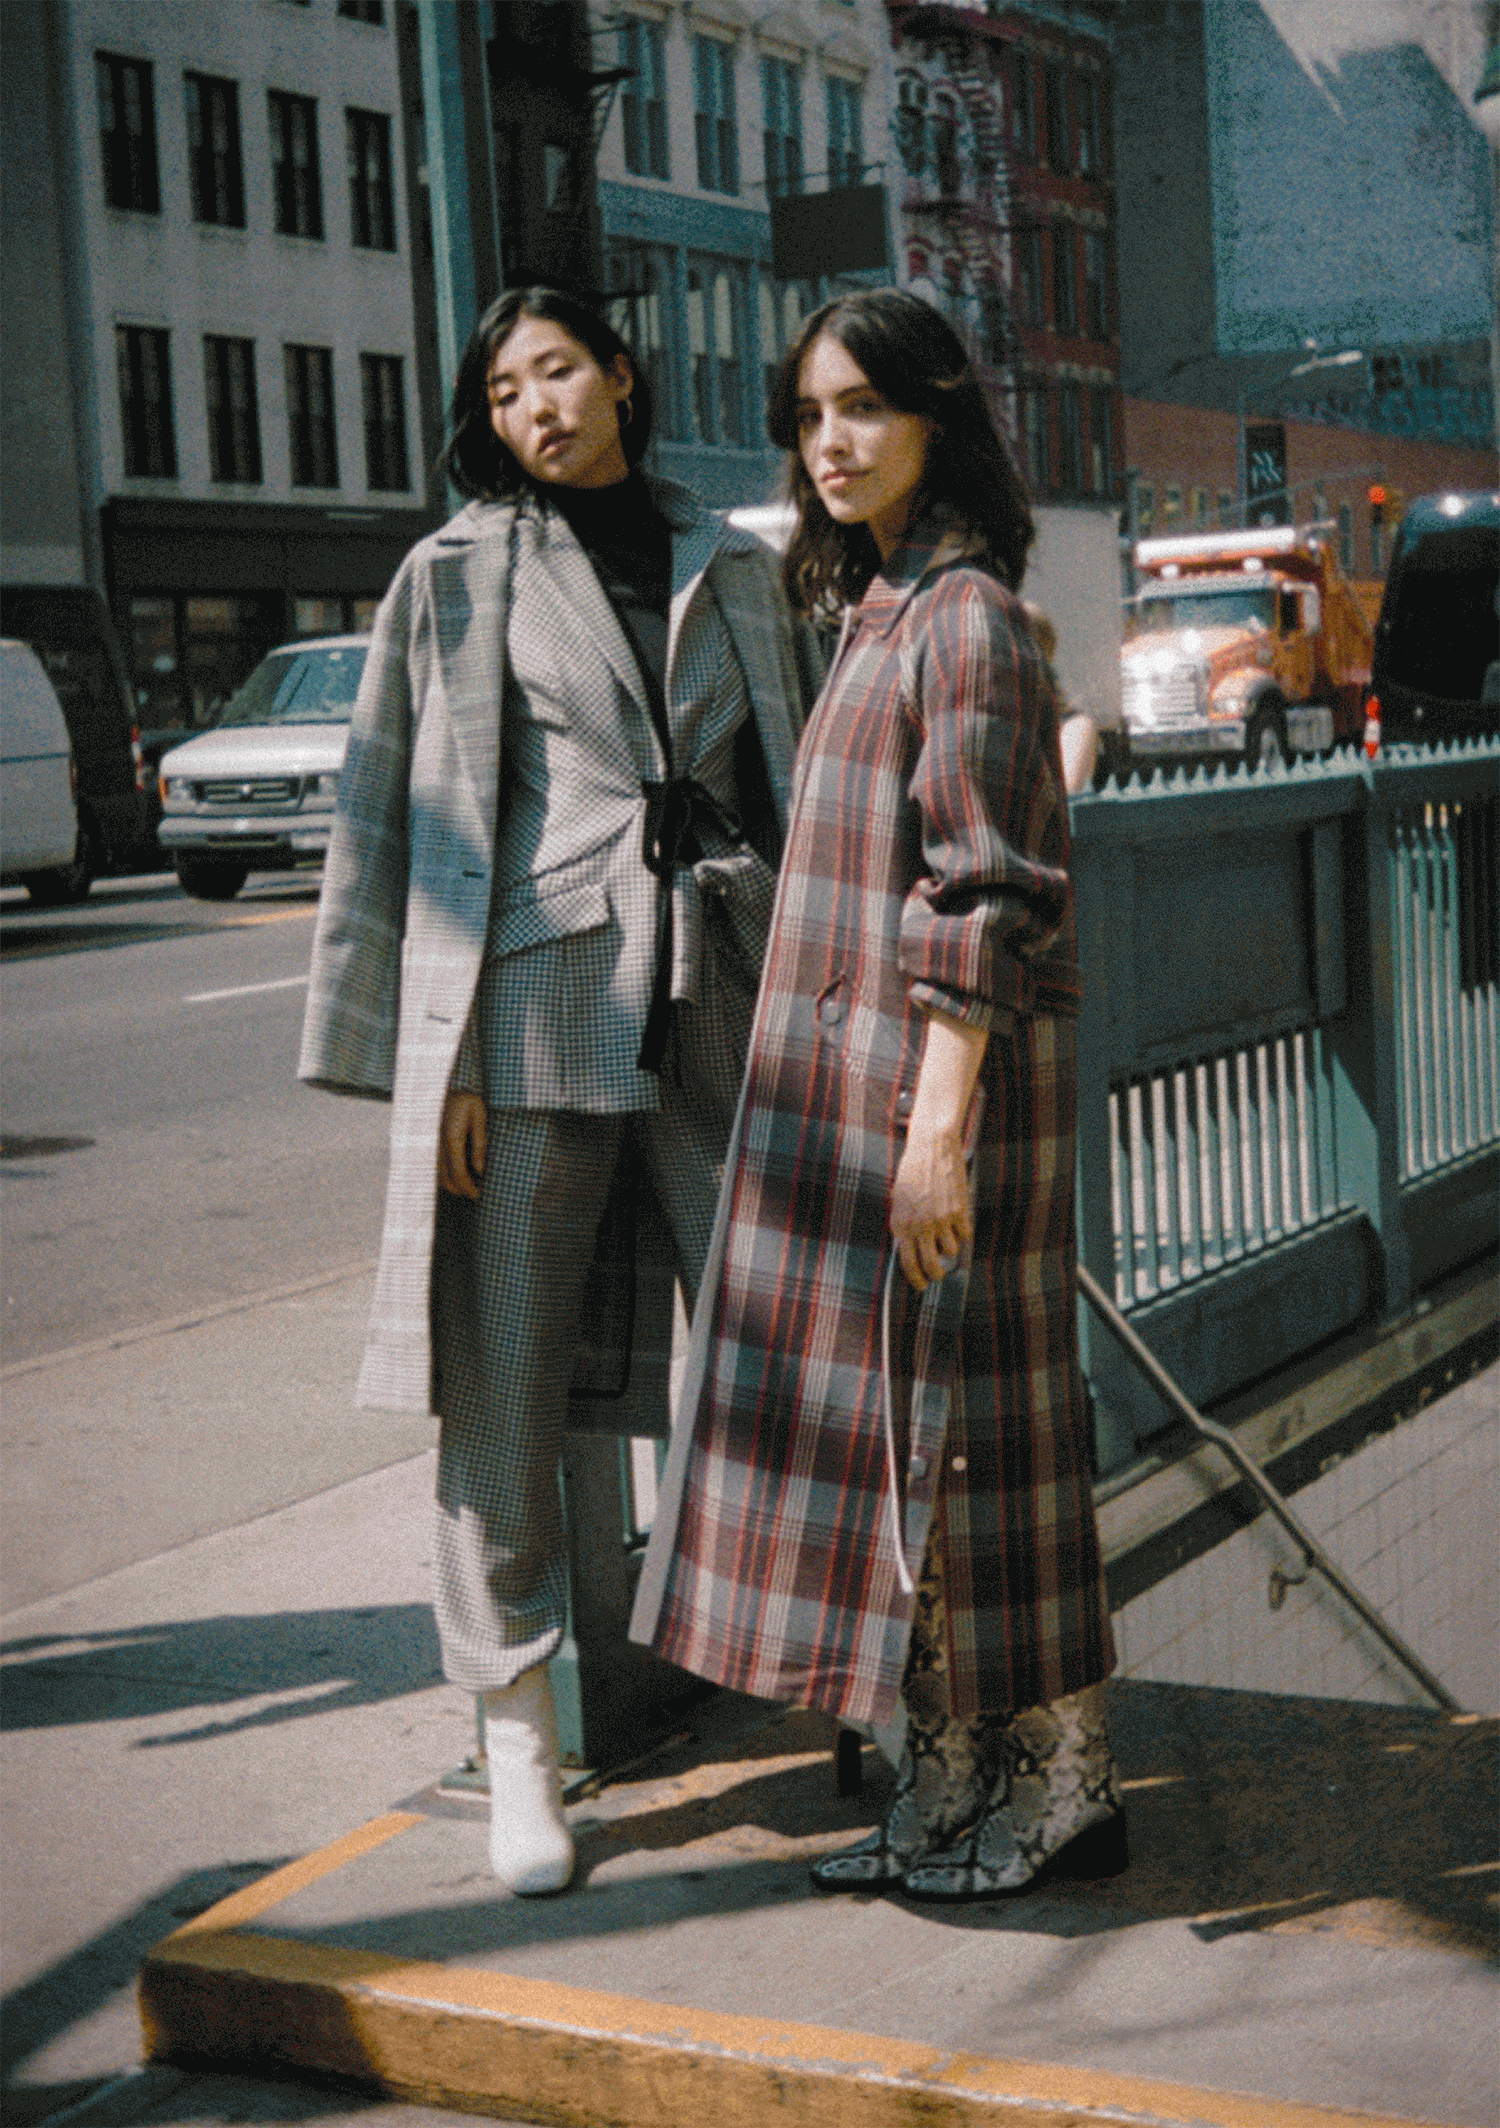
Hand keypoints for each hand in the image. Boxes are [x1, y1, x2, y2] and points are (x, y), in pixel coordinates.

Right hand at [438, 1091, 486, 1198]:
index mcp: (452, 1138)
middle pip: (447, 1180)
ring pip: (439, 1176)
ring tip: (469, 1185)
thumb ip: (479, 1143)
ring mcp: (430, 1146)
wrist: (440, 1086)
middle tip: (476, 1193)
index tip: (479, 1195)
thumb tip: (480, 1170)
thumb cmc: (465, 1099)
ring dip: (453, 1185)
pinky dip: (446, 1175)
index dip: (469, 1189)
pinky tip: (459, 1172)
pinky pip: (435, 1168)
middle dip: (462, 1190)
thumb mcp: (479, 1115)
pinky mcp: (428, 1145)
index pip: (459, 1175)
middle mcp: (437, 1145)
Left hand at [890, 1121, 972, 1291]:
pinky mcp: (959, 1211)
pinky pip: (964, 1234)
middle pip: (931, 1265)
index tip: (921, 1285)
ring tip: (945, 1232)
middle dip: (936, 1275)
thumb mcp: (899, 1202)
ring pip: (951, 1251)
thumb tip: (910, 1253)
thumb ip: (904, 1227)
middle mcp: (920, 1226)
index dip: (916, 1279)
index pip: (908, 1264)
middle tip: (938, 1274)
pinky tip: (956, 1218)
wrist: (931, 1149)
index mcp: (901, 1224)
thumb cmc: (912, 1173)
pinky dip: (962, 1230)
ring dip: (950, 1247)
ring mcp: (940, 1220)